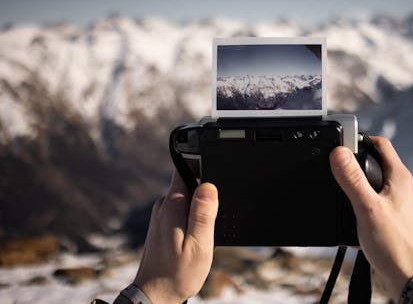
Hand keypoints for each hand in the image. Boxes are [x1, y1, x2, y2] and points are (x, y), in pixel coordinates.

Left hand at [133, 170, 218, 303]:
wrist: (155, 294)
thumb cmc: (178, 273)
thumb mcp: (199, 245)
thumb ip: (203, 214)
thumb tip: (208, 185)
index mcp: (172, 205)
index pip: (184, 167)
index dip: (202, 163)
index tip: (215, 173)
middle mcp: (163, 205)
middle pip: (189, 180)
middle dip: (206, 191)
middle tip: (212, 218)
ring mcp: (161, 213)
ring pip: (187, 196)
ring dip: (200, 207)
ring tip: (203, 232)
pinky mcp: (163, 222)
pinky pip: (182, 208)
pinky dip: (193, 217)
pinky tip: (195, 236)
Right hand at [329, 137, 412, 302]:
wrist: (406, 276)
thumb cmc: (394, 245)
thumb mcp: (367, 207)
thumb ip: (352, 179)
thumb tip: (339, 152)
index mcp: (400, 177)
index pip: (380, 143)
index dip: (359, 138)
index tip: (340, 142)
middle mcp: (400, 186)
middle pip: (374, 160)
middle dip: (353, 161)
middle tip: (334, 167)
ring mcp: (396, 201)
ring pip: (371, 181)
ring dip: (354, 184)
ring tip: (340, 192)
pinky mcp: (390, 215)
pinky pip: (371, 199)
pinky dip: (357, 202)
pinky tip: (349, 215)